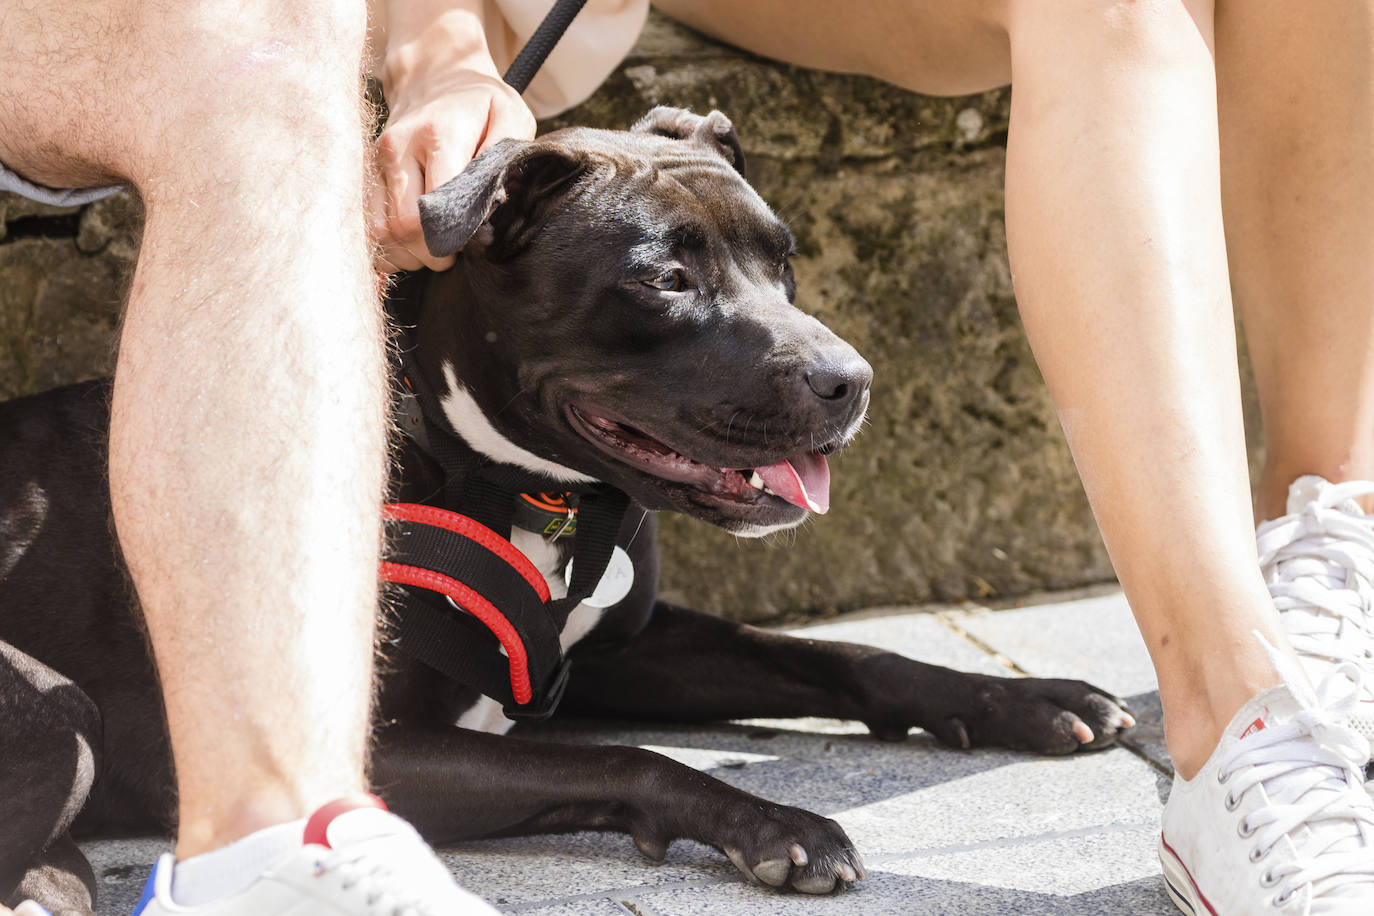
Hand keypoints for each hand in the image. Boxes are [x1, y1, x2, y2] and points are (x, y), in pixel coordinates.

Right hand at [371, 70, 535, 272]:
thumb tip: (494, 202)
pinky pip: (369, 228)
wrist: (433, 75)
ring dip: (411, 252)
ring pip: (382, 233)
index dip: (455, 235)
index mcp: (436, 135)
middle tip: (457, 248)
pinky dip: (392, 245)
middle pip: (405, 226)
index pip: (436, 207)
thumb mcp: (510, 115)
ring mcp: (376, 162)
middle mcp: (398, 148)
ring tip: (436, 243)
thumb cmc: (479, 102)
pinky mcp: (365, 174)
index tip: (472, 238)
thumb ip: (506, 157)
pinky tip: (414, 241)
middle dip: (434, 250)